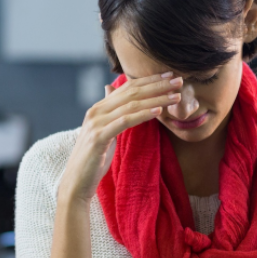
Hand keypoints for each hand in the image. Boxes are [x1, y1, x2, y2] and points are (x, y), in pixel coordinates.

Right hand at [58, 74, 182, 205]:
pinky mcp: (98, 137)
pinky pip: (124, 122)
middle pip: (132, 92)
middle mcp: (96, 111)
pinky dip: (142, 115)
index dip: (150, 80)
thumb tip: (110, 89)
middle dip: (157, 86)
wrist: (77, 181)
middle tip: (179, 81)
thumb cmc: (94, 158)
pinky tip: (158, 112)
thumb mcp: (105, 131)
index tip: (170, 76)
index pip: (128, 87)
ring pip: (131, 105)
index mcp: (99, 108)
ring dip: (156, 99)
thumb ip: (111, 111)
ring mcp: (96, 123)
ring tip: (175, 96)